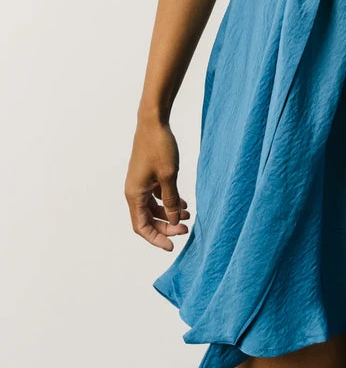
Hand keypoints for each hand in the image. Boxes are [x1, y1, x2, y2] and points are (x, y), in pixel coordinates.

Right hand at [125, 119, 189, 250]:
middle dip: (166, 226)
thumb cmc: (159, 147)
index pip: (141, 227)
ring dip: (169, 214)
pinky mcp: (147, 175)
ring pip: (153, 208)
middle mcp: (134, 191)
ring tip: (189, 216)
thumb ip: (171, 201)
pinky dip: (168, 201)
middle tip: (186, 229)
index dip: (156, 238)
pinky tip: (184, 203)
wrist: (153, 121)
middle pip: (148, 219)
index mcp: (134, 194)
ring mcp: (140, 183)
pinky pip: (156, 196)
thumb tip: (173, 220)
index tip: (173, 246)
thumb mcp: (169, 177)